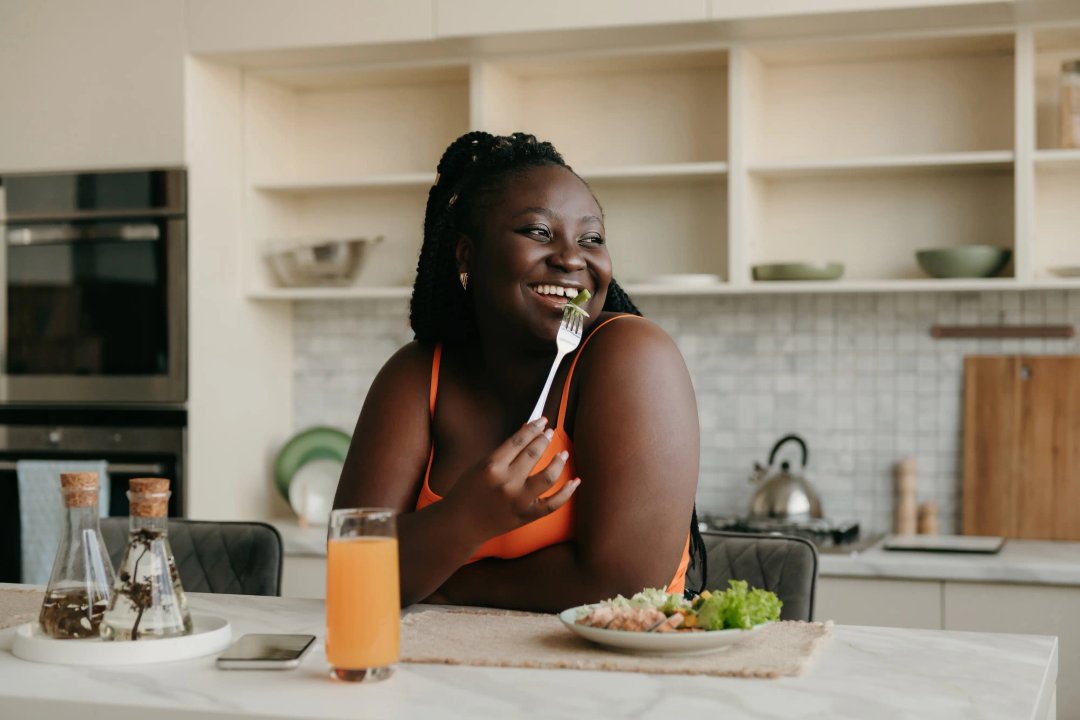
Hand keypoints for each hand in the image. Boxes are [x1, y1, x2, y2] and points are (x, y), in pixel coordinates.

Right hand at [444, 417, 579, 544]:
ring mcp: (519, 500)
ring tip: (563, 454)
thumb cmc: (468, 491)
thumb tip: (527, 432)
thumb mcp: (480, 466)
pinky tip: (575, 481)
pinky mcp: (527, 516)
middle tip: (550, 432)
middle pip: (534, 454)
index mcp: (492, 466)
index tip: (542, 421)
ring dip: (559, 462)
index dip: (533, 428)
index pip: (518, 441)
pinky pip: (554, 503)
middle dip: (545, 439)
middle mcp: (507, 482)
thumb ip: (503, 452)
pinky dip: (567, 492)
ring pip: (549, 476)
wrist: (462, 525)